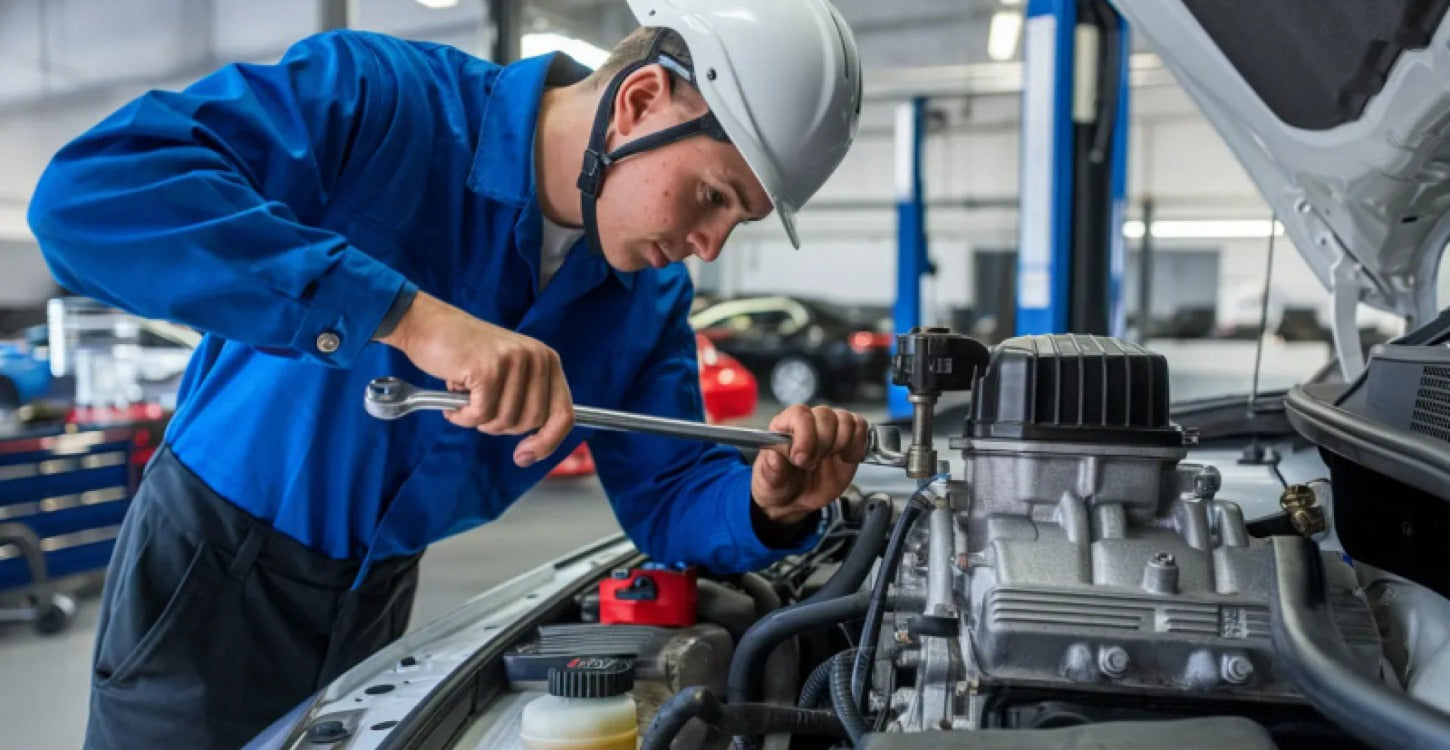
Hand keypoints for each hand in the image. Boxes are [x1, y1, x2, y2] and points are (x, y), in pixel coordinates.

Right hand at [380, 291, 571, 466]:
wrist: (429, 326)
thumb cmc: (465, 354)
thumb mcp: (510, 373)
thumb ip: (528, 399)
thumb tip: (539, 447)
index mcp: (547, 360)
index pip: (564, 414)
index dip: (548, 442)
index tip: (524, 457)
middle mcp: (537, 358)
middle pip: (531, 422)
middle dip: (501, 426)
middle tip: (479, 409)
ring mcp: (514, 361)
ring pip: (505, 421)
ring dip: (479, 420)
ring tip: (465, 399)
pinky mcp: (489, 369)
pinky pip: (480, 415)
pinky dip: (463, 416)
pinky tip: (453, 402)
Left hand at [751, 405, 869, 524]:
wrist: (795, 500)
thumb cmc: (779, 485)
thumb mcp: (769, 482)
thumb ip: (771, 470)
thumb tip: (774, 458)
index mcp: (784, 426)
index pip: (800, 414)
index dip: (805, 435)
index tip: (801, 459)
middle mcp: (809, 423)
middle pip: (826, 415)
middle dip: (823, 443)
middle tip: (812, 464)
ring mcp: (830, 430)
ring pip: (846, 420)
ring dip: (842, 443)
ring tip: (829, 459)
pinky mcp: (848, 440)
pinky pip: (861, 428)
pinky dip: (857, 445)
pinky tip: (845, 459)